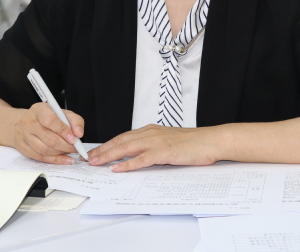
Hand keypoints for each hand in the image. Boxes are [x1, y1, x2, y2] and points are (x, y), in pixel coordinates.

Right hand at [12, 102, 84, 164]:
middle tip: (75, 148)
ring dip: (60, 153)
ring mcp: (24, 136)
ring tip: (69, 151)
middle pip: (48, 138)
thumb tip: (79, 133)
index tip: (74, 138)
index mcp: (39, 110)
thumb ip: (75, 121)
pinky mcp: (22, 148)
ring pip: (44, 150)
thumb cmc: (48, 117)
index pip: (50, 121)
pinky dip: (55, 160)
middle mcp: (29, 122)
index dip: (63, 131)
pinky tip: (64, 159)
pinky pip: (40, 157)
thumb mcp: (63, 113)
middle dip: (65, 145)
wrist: (27, 122)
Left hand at [88, 124, 223, 171]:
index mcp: (151, 130)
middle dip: (103, 150)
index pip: (124, 137)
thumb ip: (152, 147)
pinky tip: (117, 168)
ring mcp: (156, 142)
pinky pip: (141, 159)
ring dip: (109, 156)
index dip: (108, 145)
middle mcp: (151, 133)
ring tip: (96, 163)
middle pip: (121, 141)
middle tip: (89, 159)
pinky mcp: (163, 152)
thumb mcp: (168, 142)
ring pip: (127, 148)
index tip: (96, 152)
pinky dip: (128, 164)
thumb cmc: (193, 144)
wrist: (210, 141)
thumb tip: (137, 157)